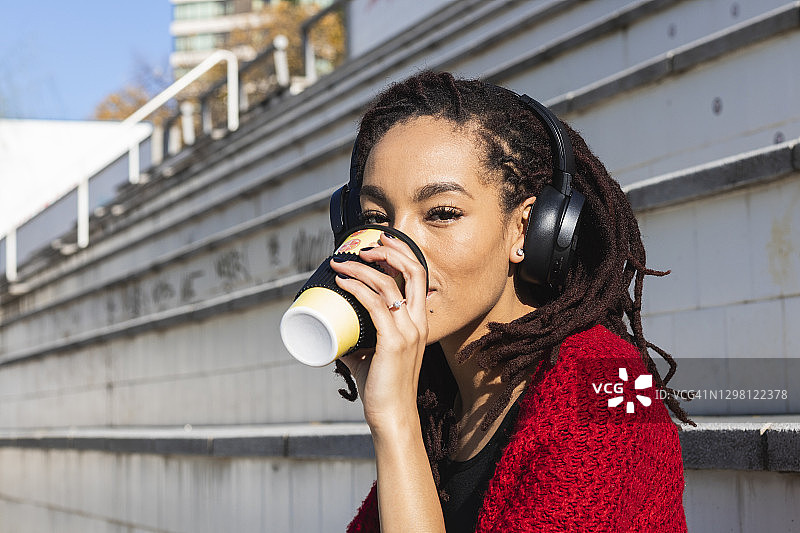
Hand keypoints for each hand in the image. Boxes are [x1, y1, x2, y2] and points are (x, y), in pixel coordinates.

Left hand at [329, 232, 428, 428]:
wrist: (392, 416)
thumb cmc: (382, 388)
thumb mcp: (373, 356)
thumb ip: (359, 341)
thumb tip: (335, 332)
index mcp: (420, 322)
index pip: (419, 275)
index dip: (401, 253)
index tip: (379, 242)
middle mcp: (418, 322)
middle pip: (412, 270)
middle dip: (388, 250)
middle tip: (363, 245)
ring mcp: (408, 331)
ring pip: (388, 284)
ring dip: (361, 268)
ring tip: (340, 264)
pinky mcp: (393, 342)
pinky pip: (374, 305)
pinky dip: (356, 288)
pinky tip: (342, 282)